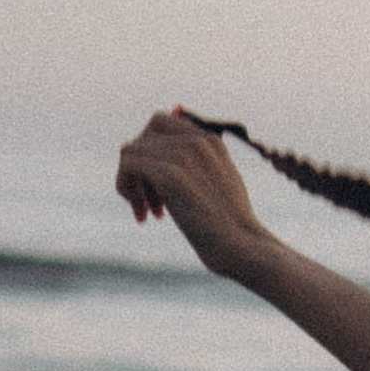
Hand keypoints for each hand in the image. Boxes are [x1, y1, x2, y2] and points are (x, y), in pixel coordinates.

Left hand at [115, 110, 272, 274]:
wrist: (243, 246)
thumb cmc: (232, 228)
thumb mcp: (220, 186)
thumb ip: (199, 167)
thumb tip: (162, 166)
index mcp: (209, 141)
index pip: (159, 124)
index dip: (150, 153)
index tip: (158, 186)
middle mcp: (196, 141)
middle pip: (142, 138)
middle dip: (139, 169)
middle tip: (151, 203)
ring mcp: (183, 155)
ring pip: (130, 152)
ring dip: (132, 184)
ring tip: (148, 213)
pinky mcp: (170, 175)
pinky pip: (128, 165)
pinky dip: (127, 190)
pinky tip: (143, 216)